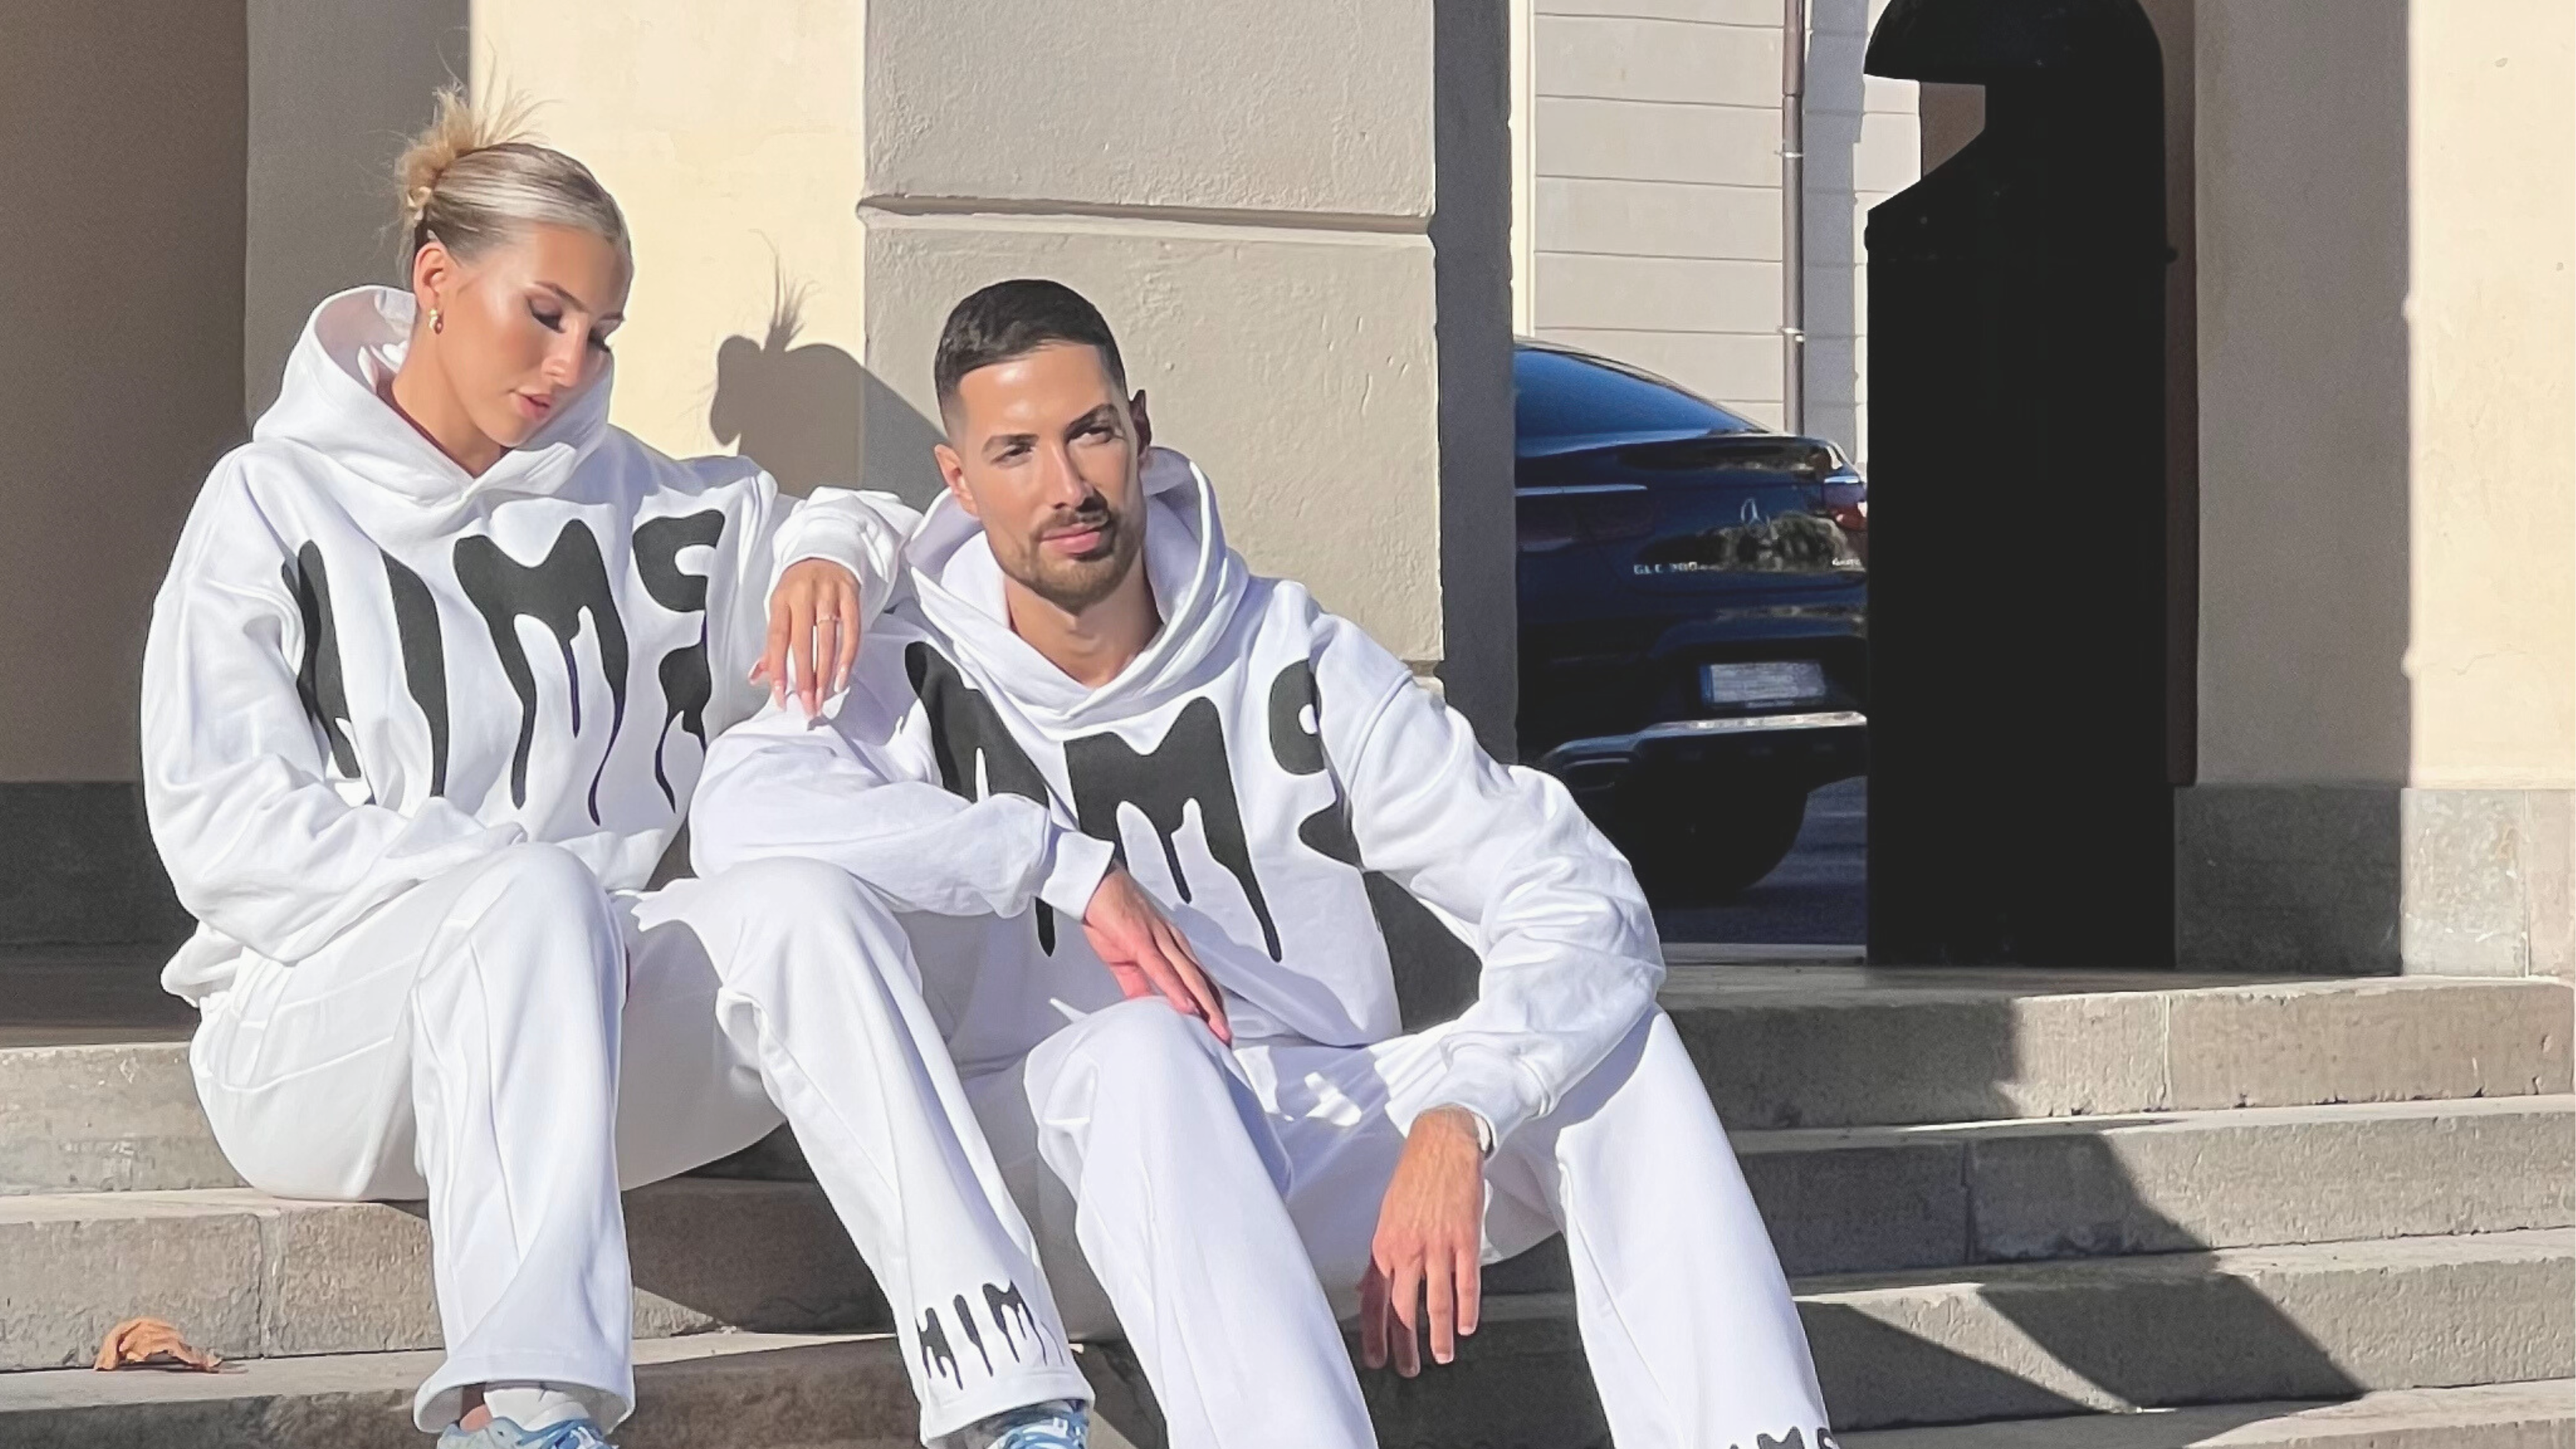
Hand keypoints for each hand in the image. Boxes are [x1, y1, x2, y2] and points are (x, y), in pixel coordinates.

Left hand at [751, 559, 864, 717]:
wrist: (825, 549)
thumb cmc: (799, 584)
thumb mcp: (780, 606)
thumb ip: (771, 644)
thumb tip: (757, 676)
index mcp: (781, 599)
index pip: (777, 639)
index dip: (778, 669)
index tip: (781, 695)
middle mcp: (803, 595)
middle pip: (803, 643)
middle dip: (805, 678)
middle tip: (807, 703)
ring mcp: (828, 595)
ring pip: (828, 640)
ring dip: (826, 673)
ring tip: (824, 696)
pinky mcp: (850, 595)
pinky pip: (852, 630)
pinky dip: (848, 656)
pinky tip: (843, 676)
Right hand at [1081, 865, 1231, 1044]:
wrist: (1094, 884)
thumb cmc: (1110, 914)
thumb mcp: (1126, 959)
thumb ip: (1138, 985)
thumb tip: (1147, 1007)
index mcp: (1170, 946)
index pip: (1199, 980)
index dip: (1212, 1006)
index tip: (1219, 1028)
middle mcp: (1172, 943)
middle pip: (1202, 982)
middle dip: (1217, 1013)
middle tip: (1227, 1039)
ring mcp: (1159, 940)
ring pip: (1190, 977)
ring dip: (1206, 1006)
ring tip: (1217, 1030)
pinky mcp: (1140, 940)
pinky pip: (1162, 968)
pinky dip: (1176, 989)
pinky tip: (1186, 1006)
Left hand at [1359, 1105, 1485, 1375]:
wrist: (1443, 1144)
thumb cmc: (1414, 1176)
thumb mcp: (1387, 1215)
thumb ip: (1380, 1255)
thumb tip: (1368, 1286)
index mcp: (1384, 1245)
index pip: (1374, 1301)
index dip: (1375, 1334)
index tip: (1376, 1359)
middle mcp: (1408, 1250)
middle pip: (1404, 1310)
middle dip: (1406, 1346)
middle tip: (1408, 1369)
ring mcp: (1438, 1246)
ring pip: (1437, 1303)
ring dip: (1440, 1336)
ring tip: (1443, 1357)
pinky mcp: (1465, 1240)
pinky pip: (1467, 1283)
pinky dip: (1467, 1309)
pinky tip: (1467, 1326)